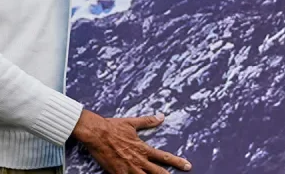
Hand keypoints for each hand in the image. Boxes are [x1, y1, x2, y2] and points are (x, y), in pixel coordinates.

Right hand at [71, 110, 191, 173]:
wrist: (96, 133)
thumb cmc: (113, 127)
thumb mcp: (131, 123)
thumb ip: (147, 121)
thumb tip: (161, 117)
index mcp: (143, 149)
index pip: (164, 157)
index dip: (177, 162)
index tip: (188, 166)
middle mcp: (138, 160)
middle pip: (158, 173)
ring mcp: (128, 168)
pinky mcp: (118, 173)